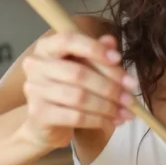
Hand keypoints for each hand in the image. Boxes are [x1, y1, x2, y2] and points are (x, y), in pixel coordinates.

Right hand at [19, 32, 137, 147]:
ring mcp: (35, 90)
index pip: (69, 40)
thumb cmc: (67, 89)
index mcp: (46, 48)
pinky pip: (75, 117)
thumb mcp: (83, 68)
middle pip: (78, 73)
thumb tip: (111, 42)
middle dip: (110, 86)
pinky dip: (98, 120)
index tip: (118, 59)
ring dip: (108, 106)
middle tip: (130, 97)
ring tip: (126, 112)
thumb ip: (96, 54)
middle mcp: (35, 65)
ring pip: (79, 97)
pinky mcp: (39, 114)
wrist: (46, 124)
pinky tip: (111, 122)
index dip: (95, 49)